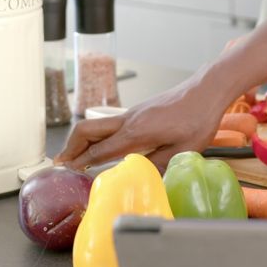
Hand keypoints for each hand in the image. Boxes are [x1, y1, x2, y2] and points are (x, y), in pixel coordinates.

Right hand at [54, 80, 226, 170]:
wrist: (206, 90)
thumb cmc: (198, 119)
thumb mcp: (182, 150)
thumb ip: (157, 164)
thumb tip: (138, 176)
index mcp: (136, 133)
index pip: (99, 151)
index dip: (81, 163)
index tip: (67, 172)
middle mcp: (128, 121)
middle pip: (87, 131)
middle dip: (70, 147)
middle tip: (60, 163)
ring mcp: (132, 114)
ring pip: (96, 125)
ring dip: (81, 140)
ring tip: (73, 156)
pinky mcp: (139, 111)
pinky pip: (109, 124)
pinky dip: (97, 135)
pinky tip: (100, 146)